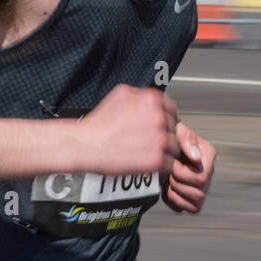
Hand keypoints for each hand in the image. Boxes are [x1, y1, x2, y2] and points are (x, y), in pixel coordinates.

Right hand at [80, 84, 197, 175]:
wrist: (86, 145)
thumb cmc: (99, 123)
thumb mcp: (121, 94)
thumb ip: (142, 94)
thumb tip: (152, 99)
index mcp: (152, 100)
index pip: (172, 110)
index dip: (165, 120)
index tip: (159, 127)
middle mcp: (159, 117)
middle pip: (174, 129)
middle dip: (165, 135)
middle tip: (149, 141)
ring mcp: (160, 139)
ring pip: (174, 147)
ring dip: (165, 151)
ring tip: (147, 152)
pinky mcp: (157, 160)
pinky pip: (170, 163)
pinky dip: (161, 165)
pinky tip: (147, 162)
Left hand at [161, 119, 215, 214]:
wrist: (157, 144)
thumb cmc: (168, 135)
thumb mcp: (176, 130)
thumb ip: (186, 139)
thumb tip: (196, 157)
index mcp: (208, 155)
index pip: (201, 178)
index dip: (181, 173)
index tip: (172, 163)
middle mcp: (209, 172)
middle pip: (199, 194)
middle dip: (177, 184)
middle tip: (169, 173)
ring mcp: (201, 186)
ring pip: (195, 205)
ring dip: (176, 194)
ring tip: (168, 181)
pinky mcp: (191, 197)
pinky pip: (185, 209)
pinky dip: (172, 201)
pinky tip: (167, 188)